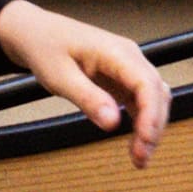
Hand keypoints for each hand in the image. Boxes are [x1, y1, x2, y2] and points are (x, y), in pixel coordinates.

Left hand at [0, 0, 171, 162]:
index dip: (151, 113)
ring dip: (151, 128)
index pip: (146, 83)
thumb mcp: (59, 76)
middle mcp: (129, 57)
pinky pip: (141, 102)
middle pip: (157, 93)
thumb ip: (86, 98)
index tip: (145, 140)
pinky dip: (142, 123)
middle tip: (140, 158)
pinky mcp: (122, 79)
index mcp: (115, 51)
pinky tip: (135, 144)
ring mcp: (128, 68)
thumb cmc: (45, 48)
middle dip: (153, 127)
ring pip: (154, 99)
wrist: (36, 33)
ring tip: (140, 158)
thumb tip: (112, 123)